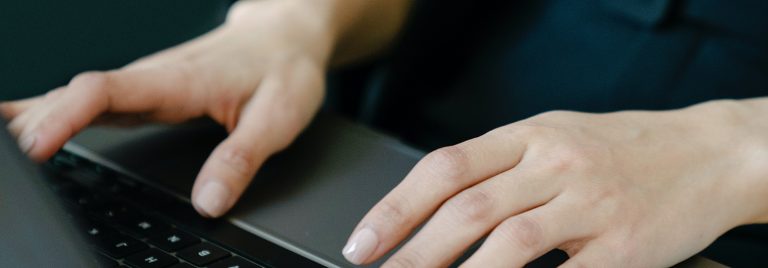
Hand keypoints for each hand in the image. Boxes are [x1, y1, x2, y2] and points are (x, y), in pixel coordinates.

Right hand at [0, 0, 332, 217]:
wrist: (286, 38)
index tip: (38, 145)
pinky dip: (57, 110)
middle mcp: (155, 78)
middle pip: (78, 96)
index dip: (66, 117)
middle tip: (7, 161)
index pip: (107, 92)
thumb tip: (208, 202)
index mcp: (180, 81)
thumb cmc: (284, 70)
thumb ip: (241, 160)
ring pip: (79, 96)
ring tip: (5, 147)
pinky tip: (31, 122)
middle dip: (37, 123)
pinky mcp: (150, 90)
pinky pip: (93, 99)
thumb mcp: (276, 120)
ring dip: (38, 117)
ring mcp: (148, 83)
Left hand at [343, 100, 767, 266]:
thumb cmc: (620, 148)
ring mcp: (590, 203)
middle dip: (414, 252)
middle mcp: (555, 163)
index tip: (364, 241)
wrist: (705, 153)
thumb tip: (433, 202)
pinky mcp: (624, 245)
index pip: (445, 168)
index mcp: (529, 135)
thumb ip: (499, 163)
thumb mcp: (554, 135)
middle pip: (467, 209)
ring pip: (509, 242)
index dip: (396, 207)